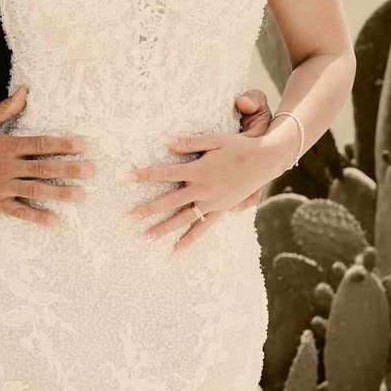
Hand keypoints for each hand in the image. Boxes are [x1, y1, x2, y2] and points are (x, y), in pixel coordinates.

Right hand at [0, 85, 93, 224]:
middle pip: (43, 168)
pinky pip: (20, 212)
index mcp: (6, 147)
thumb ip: (6, 108)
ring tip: (80, 195)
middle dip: (68, 169)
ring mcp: (3, 187)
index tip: (81, 145)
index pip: (39, 144)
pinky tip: (55, 220)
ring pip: (35, 191)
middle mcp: (7, 168)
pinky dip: (37, 217)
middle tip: (90, 170)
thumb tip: (24, 91)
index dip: (61, 144)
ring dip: (59, 193)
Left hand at [127, 96, 293, 250]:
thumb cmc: (237, 146)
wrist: (264, 161)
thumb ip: (188, 142)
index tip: (126, 177)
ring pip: (183, 219)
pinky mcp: (220, 210)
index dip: (145, 175)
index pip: (165, 173)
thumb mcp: (213, 139)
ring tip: (145, 238)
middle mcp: (203, 190)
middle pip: (170, 202)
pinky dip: (189, 240)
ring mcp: (212, 203)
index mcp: (199, 170)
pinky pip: (202, 228)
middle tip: (128, 217)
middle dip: (148, 209)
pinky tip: (176, 250)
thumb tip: (164, 140)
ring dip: (164, 229)